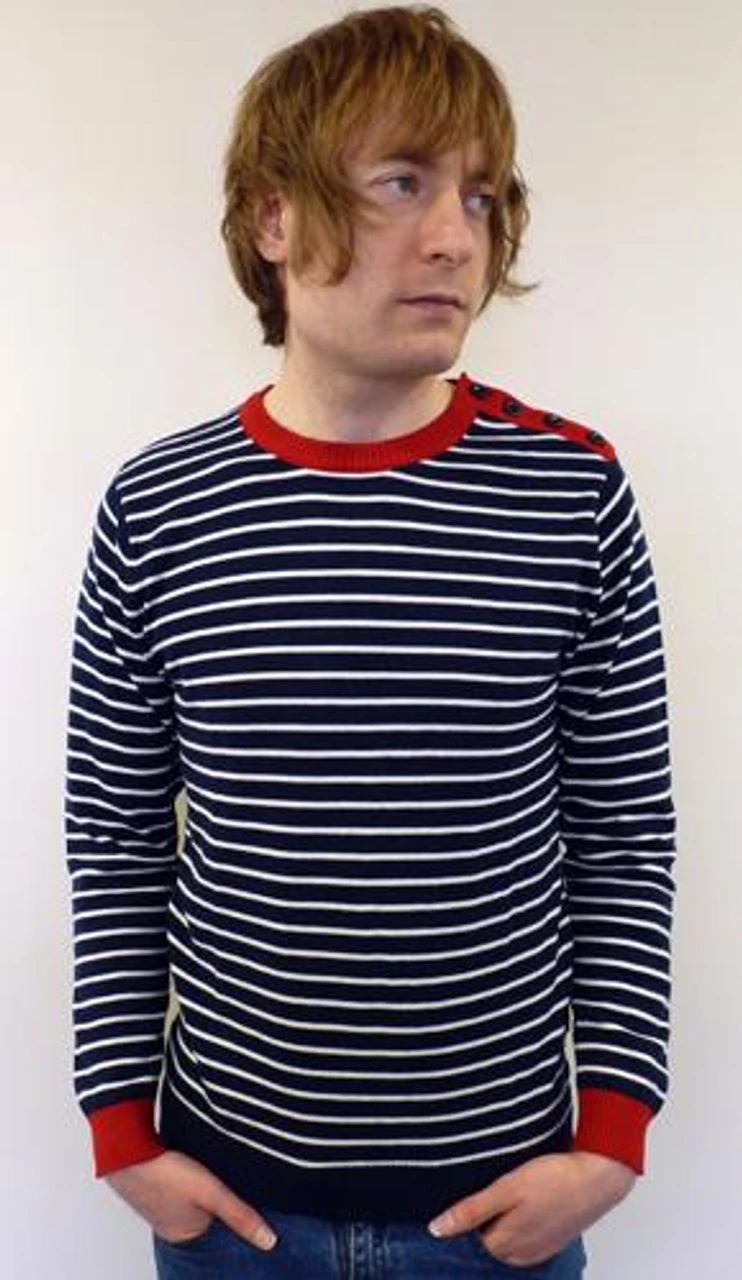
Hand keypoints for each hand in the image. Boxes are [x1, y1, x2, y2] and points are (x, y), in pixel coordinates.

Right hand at [106, 1150, 276, 1250]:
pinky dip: (187, 1171)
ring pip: (192, 1194)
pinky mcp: (152, 1178)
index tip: (250, 1197)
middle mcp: (169, 1222)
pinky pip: (178, 1180)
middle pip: (205, 1211)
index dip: (234, 1213)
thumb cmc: (164, 1172)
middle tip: (230, 1176)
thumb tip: (268, 1242)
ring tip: (213, 1165)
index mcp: (183, 1233)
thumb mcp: (211, 1193)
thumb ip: (239, 1215)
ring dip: (202, 1182)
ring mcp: (159, 1200)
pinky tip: (193, 1158)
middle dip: (218, 1197)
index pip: (217, 1228)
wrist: (124, 1147)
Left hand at [428, 1151, 635, 1266]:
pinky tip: (529, 1202)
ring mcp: (540, 1250)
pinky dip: (523, 1222)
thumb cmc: (553, 1179)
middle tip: (495, 1190)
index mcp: (505, 1245)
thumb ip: (471, 1211)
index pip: (470, 1239)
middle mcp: (521, 1255)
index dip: (466, 1216)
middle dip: (485, 1220)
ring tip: (513, 1193)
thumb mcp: (505, 1189)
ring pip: (509, 1239)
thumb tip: (436, 1230)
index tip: (470, 1195)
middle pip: (489, 1240)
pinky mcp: (554, 1240)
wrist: (599, 1177)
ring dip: (504, 1220)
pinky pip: (528, 1236)